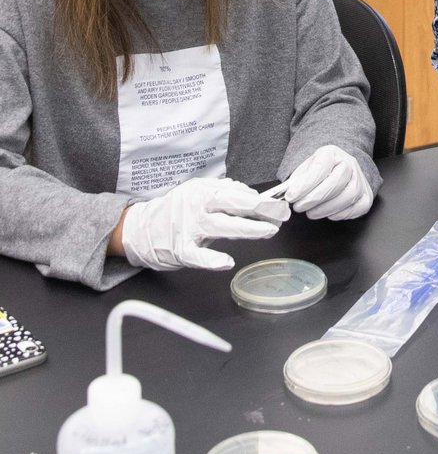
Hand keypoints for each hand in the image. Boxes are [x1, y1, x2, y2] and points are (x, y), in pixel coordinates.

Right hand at [121, 177, 288, 271]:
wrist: (139, 228)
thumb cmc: (175, 209)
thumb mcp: (198, 192)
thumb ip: (224, 192)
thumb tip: (251, 196)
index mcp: (204, 191)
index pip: (238, 194)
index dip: (261, 200)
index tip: (279, 205)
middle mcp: (197, 207)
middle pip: (234, 206)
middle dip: (262, 210)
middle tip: (281, 215)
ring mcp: (189, 229)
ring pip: (223, 227)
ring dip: (248, 229)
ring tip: (268, 231)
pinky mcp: (180, 250)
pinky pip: (198, 256)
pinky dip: (212, 260)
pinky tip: (228, 262)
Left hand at [277, 145, 373, 219]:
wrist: (340, 168)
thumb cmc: (320, 170)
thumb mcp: (306, 168)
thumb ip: (297, 180)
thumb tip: (284, 195)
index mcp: (332, 153)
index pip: (320, 168)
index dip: (305, 184)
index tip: (291, 196)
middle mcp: (349, 164)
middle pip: (335, 182)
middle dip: (313, 198)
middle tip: (299, 207)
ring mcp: (360, 179)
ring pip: (347, 196)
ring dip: (325, 209)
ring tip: (311, 212)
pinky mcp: (366, 195)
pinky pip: (356, 207)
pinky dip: (340, 213)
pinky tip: (328, 212)